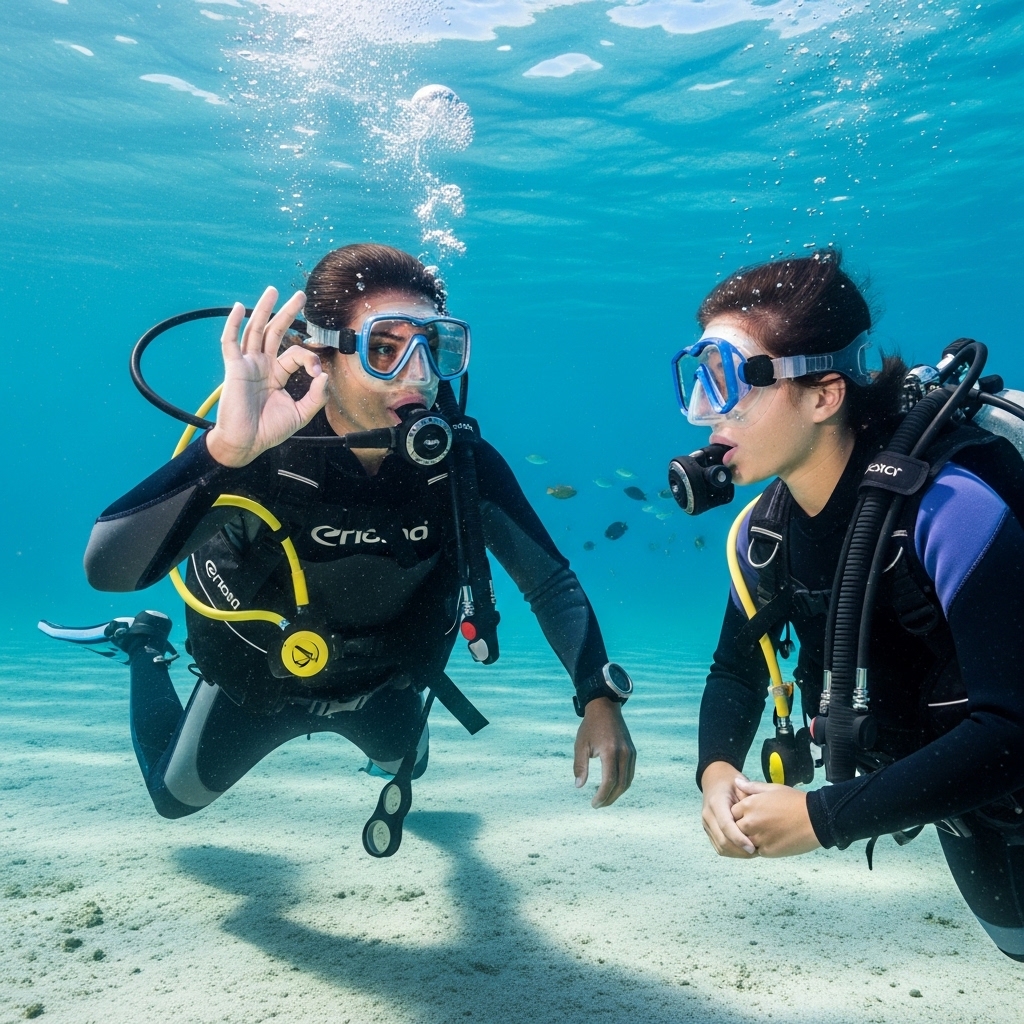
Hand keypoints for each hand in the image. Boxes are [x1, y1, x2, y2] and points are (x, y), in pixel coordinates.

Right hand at [205, 287, 329, 467]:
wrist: (247, 443)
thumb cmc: (269, 431)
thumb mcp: (301, 414)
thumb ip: (316, 396)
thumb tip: (325, 375)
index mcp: (277, 374)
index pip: (296, 354)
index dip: (309, 358)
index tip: (317, 373)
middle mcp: (262, 365)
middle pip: (275, 332)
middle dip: (287, 313)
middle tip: (299, 295)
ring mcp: (248, 364)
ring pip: (256, 331)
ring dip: (264, 309)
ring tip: (273, 291)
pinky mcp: (234, 368)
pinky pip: (231, 342)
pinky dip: (234, 324)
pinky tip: (240, 308)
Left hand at [573, 697, 634, 807]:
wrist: (605, 708)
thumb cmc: (590, 726)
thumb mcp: (580, 745)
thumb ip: (580, 766)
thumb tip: (579, 786)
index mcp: (610, 751)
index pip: (609, 781)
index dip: (602, 795)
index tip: (593, 804)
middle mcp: (624, 753)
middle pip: (621, 784)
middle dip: (610, 798)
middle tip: (598, 805)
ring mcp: (631, 753)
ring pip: (628, 781)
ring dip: (617, 793)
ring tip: (605, 799)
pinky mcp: (633, 752)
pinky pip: (630, 773)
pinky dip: (623, 784)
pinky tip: (613, 788)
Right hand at [701, 761, 756, 857]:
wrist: (715, 780)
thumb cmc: (731, 782)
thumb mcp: (742, 785)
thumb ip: (749, 799)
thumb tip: (761, 818)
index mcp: (716, 802)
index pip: (726, 825)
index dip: (739, 839)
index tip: (753, 848)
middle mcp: (708, 814)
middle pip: (722, 840)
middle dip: (740, 851)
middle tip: (758, 852)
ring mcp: (706, 824)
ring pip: (721, 847)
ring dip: (737, 854)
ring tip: (753, 852)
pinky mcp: (708, 830)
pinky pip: (719, 847)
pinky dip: (732, 852)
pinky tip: (744, 850)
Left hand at [731, 777, 821, 857]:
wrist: (816, 819)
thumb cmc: (795, 801)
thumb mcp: (772, 788)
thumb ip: (751, 787)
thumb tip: (736, 781)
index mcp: (749, 805)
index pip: (732, 812)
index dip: (741, 814)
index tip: (751, 813)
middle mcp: (750, 822)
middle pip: (736, 828)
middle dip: (744, 827)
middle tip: (761, 824)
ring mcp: (759, 838)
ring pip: (745, 841)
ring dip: (752, 838)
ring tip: (768, 832)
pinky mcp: (768, 851)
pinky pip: (758, 851)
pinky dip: (763, 847)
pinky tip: (775, 840)